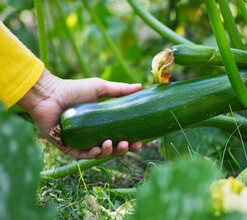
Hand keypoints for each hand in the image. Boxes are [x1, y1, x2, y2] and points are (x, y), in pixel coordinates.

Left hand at [17, 68, 141, 158]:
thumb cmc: (74, 89)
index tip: (142, 141)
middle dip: (123, 150)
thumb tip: (140, 86)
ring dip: (109, 152)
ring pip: (99, 154)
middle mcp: (93, 135)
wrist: (50, 93)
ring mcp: (82, 142)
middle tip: (130, 144)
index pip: (121, 136)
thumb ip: (120, 90)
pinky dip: (92, 154)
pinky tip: (99, 149)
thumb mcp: (100, 88)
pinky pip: (82, 156)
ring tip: (112, 144)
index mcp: (102, 124)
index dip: (132, 141)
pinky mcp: (68, 147)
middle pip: (113, 148)